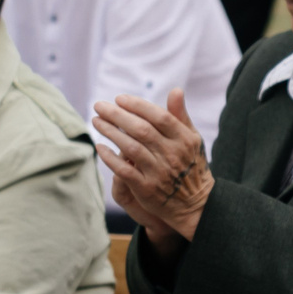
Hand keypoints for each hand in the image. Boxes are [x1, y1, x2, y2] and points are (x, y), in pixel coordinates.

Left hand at [93, 88, 214, 245]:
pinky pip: (124, 170)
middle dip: (117, 115)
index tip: (119, 98)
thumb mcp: (191, 139)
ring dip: (110, 133)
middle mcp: (172, 154)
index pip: (159, 117)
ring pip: (131, 148)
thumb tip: (175, 90)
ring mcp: (159, 172)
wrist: (196, 203)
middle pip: (141, 130)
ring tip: (96, 121)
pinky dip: (110, 158)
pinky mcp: (146, 188)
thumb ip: (180, 116)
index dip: (138, 106)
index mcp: (184, 139)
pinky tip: (99, 147)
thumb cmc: (189, 164)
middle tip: (99, 106)